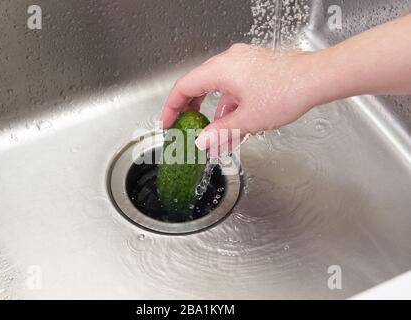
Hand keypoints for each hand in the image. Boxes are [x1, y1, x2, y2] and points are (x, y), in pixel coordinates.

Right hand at [160, 44, 318, 150]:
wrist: (317, 79)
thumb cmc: (285, 92)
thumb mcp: (247, 120)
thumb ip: (220, 131)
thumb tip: (202, 141)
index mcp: (219, 70)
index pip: (183, 88)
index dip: (171, 108)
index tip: (167, 123)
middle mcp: (228, 62)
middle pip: (198, 86)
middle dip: (191, 111)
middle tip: (185, 128)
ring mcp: (243, 64)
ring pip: (218, 90)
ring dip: (214, 114)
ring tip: (215, 138)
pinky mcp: (255, 69)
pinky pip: (233, 88)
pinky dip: (229, 107)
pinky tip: (234, 127)